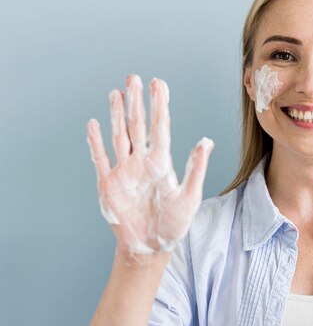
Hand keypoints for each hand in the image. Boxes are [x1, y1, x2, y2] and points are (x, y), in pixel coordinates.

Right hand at [86, 74, 213, 260]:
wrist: (152, 247)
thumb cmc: (174, 224)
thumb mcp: (190, 196)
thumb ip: (196, 168)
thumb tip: (206, 141)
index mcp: (162, 164)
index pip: (160, 128)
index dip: (159, 106)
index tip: (159, 85)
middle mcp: (142, 163)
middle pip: (138, 126)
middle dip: (136, 103)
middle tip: (134, 79)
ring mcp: (124, 172)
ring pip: (119, 136)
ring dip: (116, 115)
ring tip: (116, 93)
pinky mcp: (108, 184)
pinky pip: (100, 158)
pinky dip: (95, 142)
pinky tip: (93, 124)